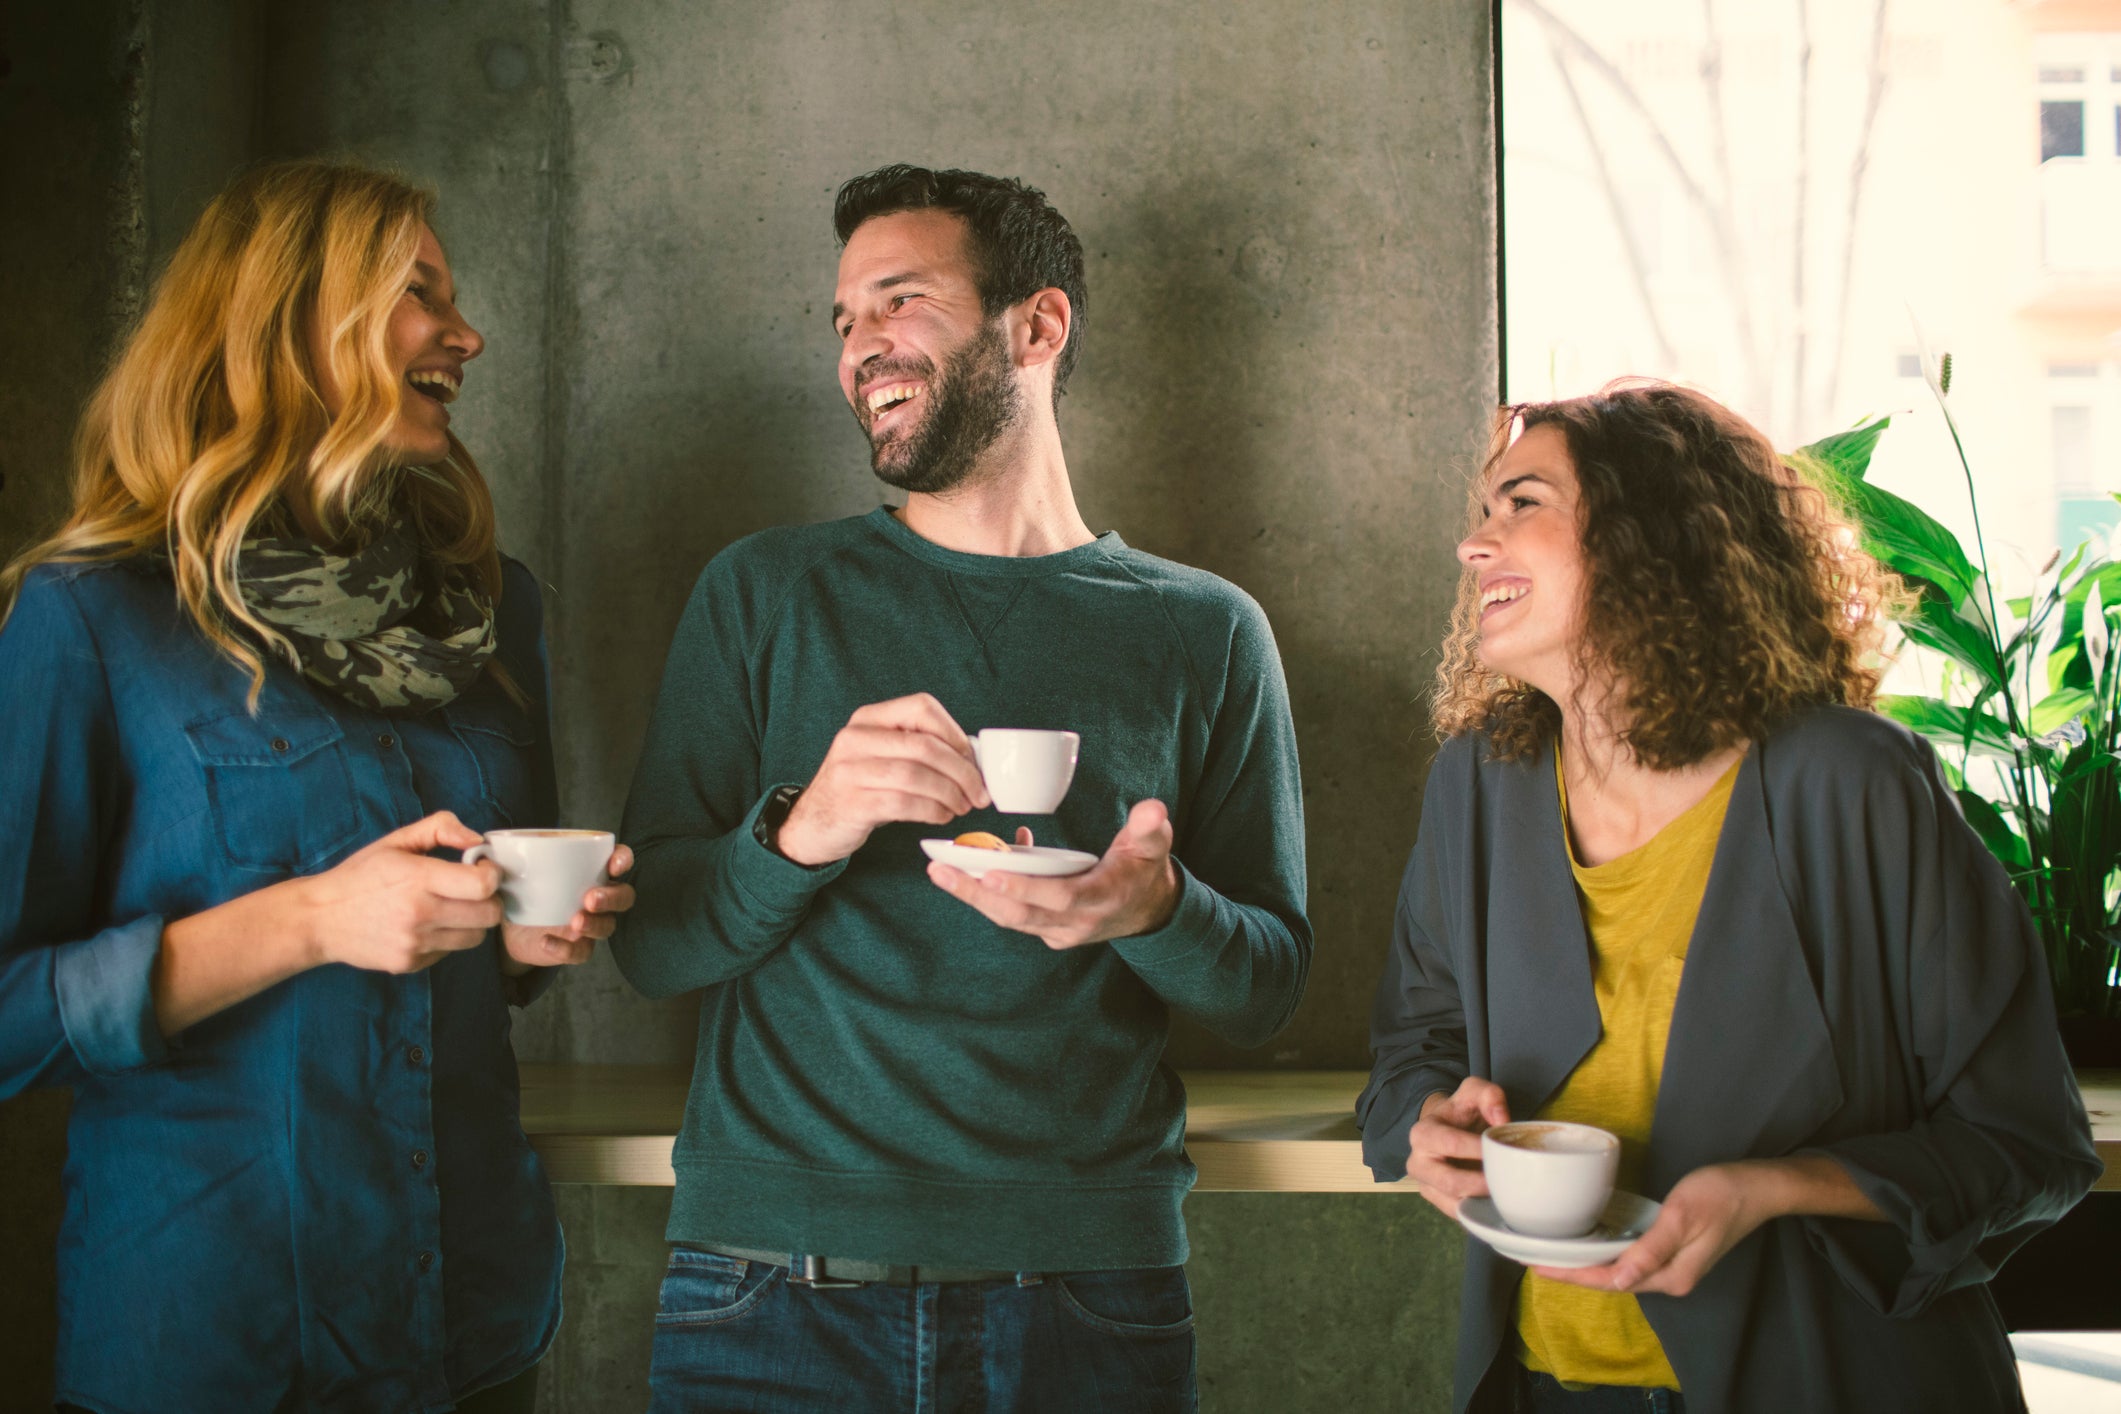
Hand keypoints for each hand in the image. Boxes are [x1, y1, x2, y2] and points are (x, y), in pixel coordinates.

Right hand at [297, 812, 502, 974]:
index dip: (492, 875)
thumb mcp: (396, 841)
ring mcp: (414, 943)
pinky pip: (449, 952)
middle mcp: (419, 914)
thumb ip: (440, 828)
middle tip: (475, 891)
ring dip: (473, 922)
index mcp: (417, 879)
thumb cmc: (360, 876)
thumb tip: (478, 840)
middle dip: (491, 900)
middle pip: (489, 916)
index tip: (482, 868)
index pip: (483, 885)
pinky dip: (448, 939)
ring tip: (453, 908)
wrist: (318, 919)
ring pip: (475, 938)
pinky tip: (428, 925)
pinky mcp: (409, 964)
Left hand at [500, 844, 635, 973]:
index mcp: (589, 869)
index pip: (619, 860)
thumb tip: (482, 850)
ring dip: (595, 924)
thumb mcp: (515, 869)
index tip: (614, 864)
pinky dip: (565, 949)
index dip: (623, 860)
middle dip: (612, 897)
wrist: (508, 926)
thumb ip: (507, 857)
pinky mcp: (575, 947)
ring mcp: (588, 924)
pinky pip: (580, 952)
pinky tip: (547, 942)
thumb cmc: (521, 888)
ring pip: (607, 926)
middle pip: (623, 896)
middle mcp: (596, 896)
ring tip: (575, 921)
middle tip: (590, 898)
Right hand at [775, 694, 989, 865]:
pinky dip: (933, 811)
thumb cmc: (859, 789)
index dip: (955, 733)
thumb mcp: (880, 757)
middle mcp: (855, 738)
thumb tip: (972, 758)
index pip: (922, 708)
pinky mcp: (853, 802)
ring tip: (962, 806)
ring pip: (918, 776)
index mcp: (868, 719)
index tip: (973, 759)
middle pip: (925, 746)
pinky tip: (942, 816)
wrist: (812, 824)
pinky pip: (906, 803)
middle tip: (979, 793)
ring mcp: (850, 770)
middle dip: (962, 771)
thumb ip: (917, 749)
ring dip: (950, 794)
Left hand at [925, 799, 1182, 948]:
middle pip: (1018, 915)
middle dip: (977, 894)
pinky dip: (989, 892)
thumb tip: (1153, 809)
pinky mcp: (1046, 929)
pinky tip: (973, 864)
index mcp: (1100, 901)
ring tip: (940, 870)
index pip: (1058, 898)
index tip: (990, 871)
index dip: (1024, 888)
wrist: (1148, 910)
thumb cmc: (1145, 870)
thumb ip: (1150, 827)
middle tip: (941, 870)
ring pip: (1008, 917)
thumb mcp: (1154, 846)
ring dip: (973, 895)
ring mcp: (1058, 931)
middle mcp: (1074, 924)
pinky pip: (1011, 913)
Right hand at [1407, 1076, 1511, 1219]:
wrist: (1448, 1130)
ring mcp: (1426, 1187)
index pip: (1451, 1144)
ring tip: (1506, 1195)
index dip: (1478, 1149)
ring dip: (1482, 1203)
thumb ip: (1488, 1095)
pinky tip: (1499, 1207)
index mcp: (1422, 1134)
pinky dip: (1480, 1215)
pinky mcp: (1439, 1203)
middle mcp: (1417, 1164)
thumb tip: (1501, 1119)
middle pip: (1450, 1182)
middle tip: (1508, 1181)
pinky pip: (1460, 1216)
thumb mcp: (1473, 1092)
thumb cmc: (1462, 1113)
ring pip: (1455, 1205)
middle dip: (1482, 1184)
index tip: (1503, 1152)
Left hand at [1533, 1162, 1769, 1295]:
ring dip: (1588, 1265)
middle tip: (1533, 1260)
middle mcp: (1671, 1278)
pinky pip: (1632, 1258)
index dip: (1572, 1276)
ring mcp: (1673, 1266)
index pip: (1611, 1281)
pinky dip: (1607, 1254)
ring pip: (1620, 1270)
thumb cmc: (1720, 1194)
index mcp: (1672, 1275)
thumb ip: (1650, 1250)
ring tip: (1553, 1254)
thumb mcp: (1682, 1217)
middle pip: (1611, 1280)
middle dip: (1573, 1273)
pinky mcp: (1674, 1251)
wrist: (1758, 1186)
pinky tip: (1590, 1244)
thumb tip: (1617, 1280)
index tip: (1537, 1268)